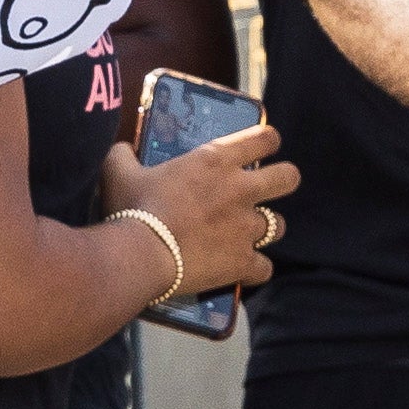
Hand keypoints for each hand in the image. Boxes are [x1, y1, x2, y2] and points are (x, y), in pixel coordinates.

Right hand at [101, 115, 300, 298]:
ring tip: (247, 235)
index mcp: (216, 161)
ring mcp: (246, 228)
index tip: (264, 147)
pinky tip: (241, 269)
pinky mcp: (243, 262)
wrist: (139, 255)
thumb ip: (123, 155)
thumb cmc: (133, 208)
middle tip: (268, 189)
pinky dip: (254, 269)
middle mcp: (241, 190)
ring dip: (266, 229)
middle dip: (283, 180)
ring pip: (279, 226)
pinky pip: (265, 267)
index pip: (264, 138)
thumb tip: (120, 148)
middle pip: (289, 178)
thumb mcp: (119, 172)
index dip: (268, 141)